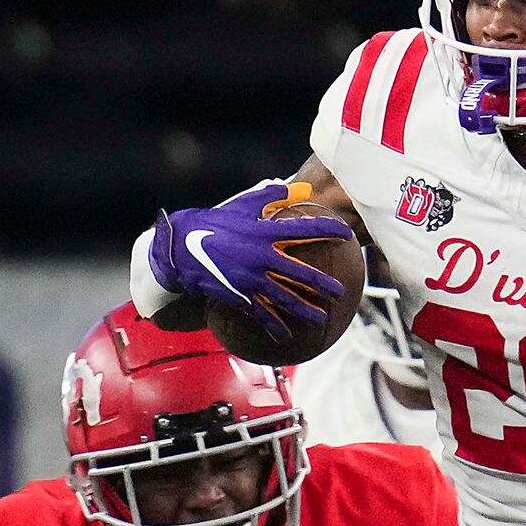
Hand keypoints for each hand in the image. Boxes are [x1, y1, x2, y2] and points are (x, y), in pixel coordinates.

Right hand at [144, 180, 354, 338]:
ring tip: (321, 319)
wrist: (179, 248)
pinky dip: (275, 327)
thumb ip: (273, 196)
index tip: (346, 234)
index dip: (328, 230)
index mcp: (264, 232)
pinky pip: (262, 314)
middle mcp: (261, 257)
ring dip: (305, 311)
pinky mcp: (239, 296)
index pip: (304, 229)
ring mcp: (251, 280)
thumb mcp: (243, 205)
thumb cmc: (214, 222)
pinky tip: (287, 337)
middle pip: (301, 273)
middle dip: (323, 285)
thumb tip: (302, 187)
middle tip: (340, 292)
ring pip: (286, 299)